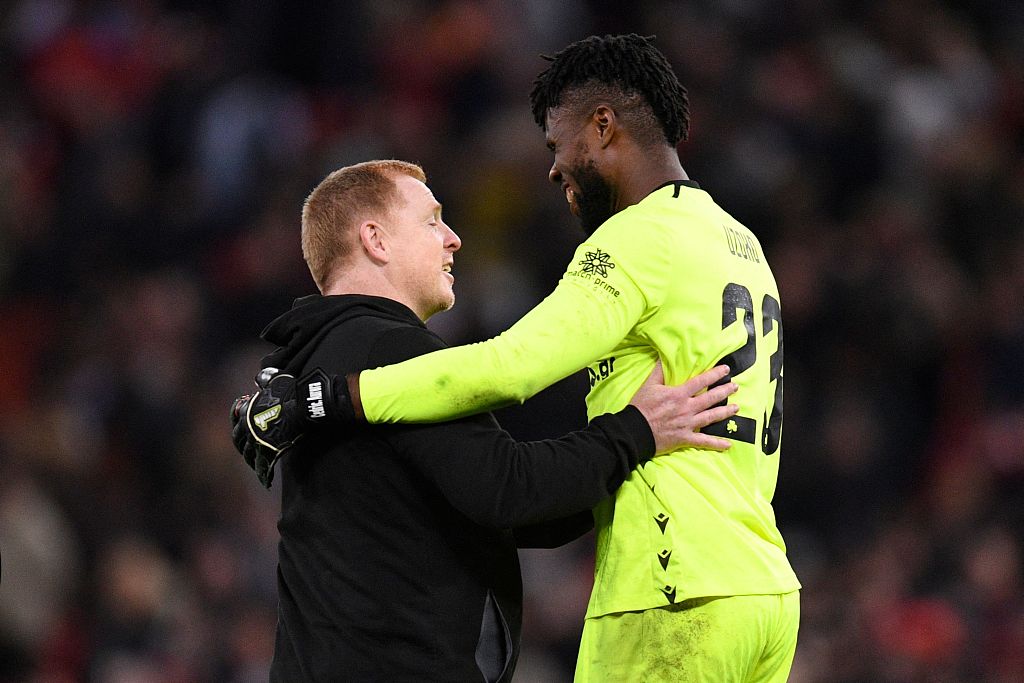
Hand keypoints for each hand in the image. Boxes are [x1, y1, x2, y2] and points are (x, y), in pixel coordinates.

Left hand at [230, 368, 301, 487]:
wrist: (301, 405)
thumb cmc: (290, 391)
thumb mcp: (275, 380)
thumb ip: (266, 380)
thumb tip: (260, 378)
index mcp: (246, 410)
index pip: (235, 422)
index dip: (238, 428)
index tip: (241, 433)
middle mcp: (247, 427)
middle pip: (238, 440)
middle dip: (242, 447)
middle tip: (247, 453)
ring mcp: (257, 439)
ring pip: (248, 454)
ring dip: (251, 460)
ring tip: (256, 467)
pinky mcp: (269, 449)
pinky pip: (263, 464)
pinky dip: (264, 472)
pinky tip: (266, 478)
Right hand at [629, 363, 738, 453]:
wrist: (635, 431)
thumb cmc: (640, 407)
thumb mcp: (649, 386)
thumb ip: (659, 372)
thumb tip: (664, 357)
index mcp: (679, 394)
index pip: (701, 381)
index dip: (715, 374)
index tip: (726, 370)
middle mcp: (687, 408)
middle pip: (711, 398)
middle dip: (725, 391)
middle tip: (735, 387)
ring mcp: (688, 424)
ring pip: (711, 417)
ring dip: (725, 412)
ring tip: (736, 408)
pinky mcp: (685, 438)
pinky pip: (704, 441)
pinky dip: (716, 444)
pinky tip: (728, 444)